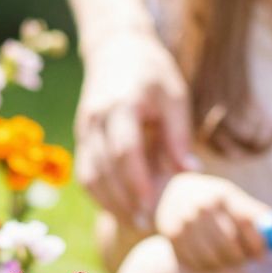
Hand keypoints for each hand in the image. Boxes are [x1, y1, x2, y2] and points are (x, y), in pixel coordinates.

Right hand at [75, 27, 194, 227]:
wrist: (116, 49)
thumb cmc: (153, 74)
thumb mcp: (175, 96)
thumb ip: (179, 134)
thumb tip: (189, 172)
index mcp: (121, 106)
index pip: (124, 151)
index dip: (136, 182)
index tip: (152, 206)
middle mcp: (95, 119)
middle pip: (103, 169)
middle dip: (123, 200)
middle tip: (146, 223)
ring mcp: (83, 129)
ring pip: (89, 175)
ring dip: (109, 203)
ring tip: (134, 221)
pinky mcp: (81, 137)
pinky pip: (85, 172)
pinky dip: (99, 194)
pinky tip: (120, 207)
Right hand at [154, 173, 270, 272]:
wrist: (178, 192)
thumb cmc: (218, 201)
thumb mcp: (237, 199)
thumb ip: (259, 216)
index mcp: (223, 195)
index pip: (245, 222)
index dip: (257, 243)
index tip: (261, 255)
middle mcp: (202, 206)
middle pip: (227, 243)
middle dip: (239, 257)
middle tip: (243, 261)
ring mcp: (184, 221)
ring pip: (210, 256)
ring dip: (221, 263)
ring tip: (224, 257)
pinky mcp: (170, 235)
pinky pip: (193, 261)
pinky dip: (203, 264)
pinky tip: (206, 256)